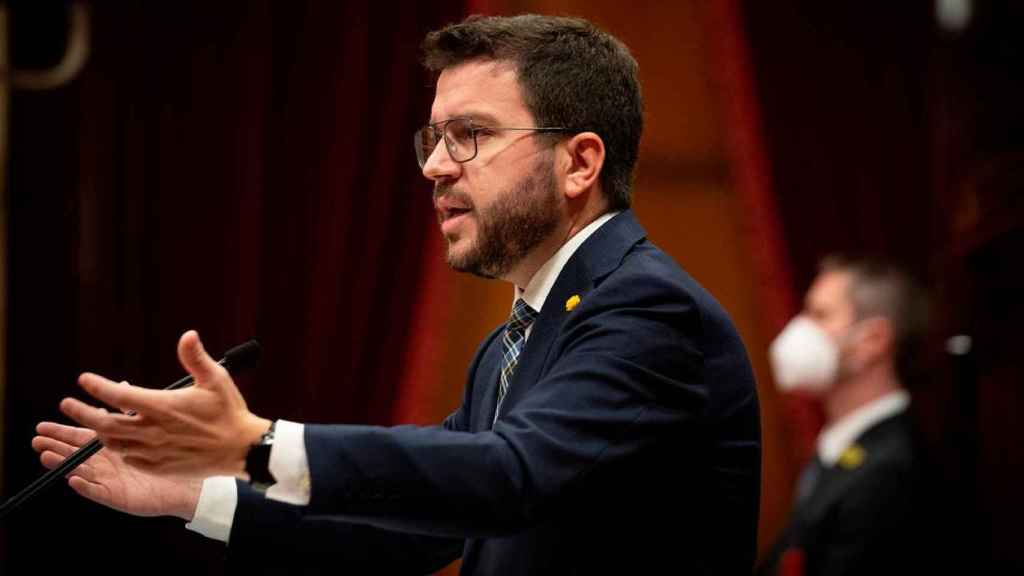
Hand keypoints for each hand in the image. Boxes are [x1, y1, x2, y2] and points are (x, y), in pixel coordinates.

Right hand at [32, 421, 201, 518]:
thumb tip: (124, 385)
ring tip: (45, 455)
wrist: (189, 482)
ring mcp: (110, 480)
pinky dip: (85, 486)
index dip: (63, 430)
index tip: (43, 424)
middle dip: (55, 445)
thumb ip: (135, 409)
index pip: (82, 436)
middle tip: (36, 438)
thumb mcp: (152, 427)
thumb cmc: (172, 454)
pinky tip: (74, 479)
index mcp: (112, 446)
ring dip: (63, 463)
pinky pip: (98, 492)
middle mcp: (106, 463)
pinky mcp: (118, 497)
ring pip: (81, 471)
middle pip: (74, 453)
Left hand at [58, 330, 271, 476]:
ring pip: (113, 443)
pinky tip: (120, 442)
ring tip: (94, 422)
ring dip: (99, 432)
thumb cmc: (229, 412)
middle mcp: (153, 431)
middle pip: (104, 424)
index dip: (97, 387)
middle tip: (67, 404)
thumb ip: (195, 357)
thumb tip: (187, 335)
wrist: (242, 449)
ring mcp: (154, 451)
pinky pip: (129, 459)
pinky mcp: (159, 466)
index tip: (84, 380)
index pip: (118, 396)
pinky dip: (119, 449)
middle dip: (81, 413)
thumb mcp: (216, 379)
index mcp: (163, 407)